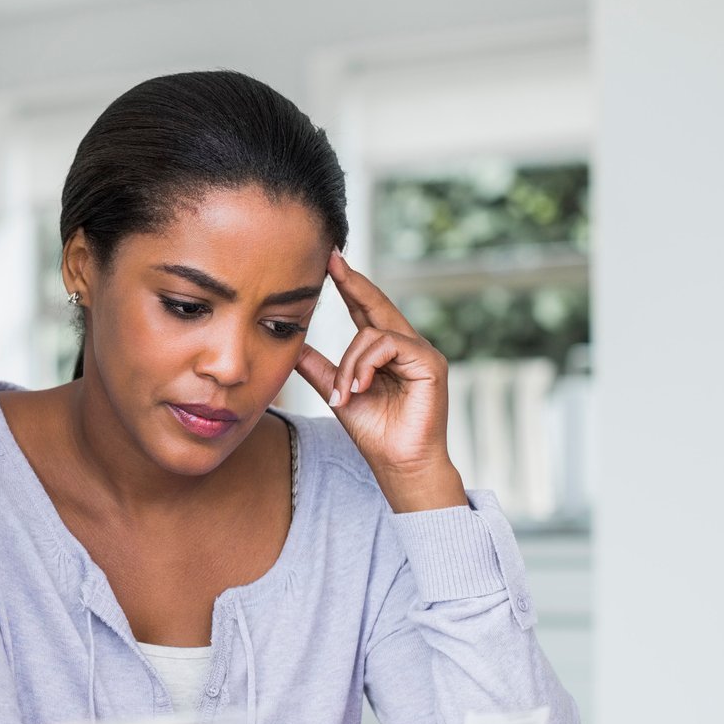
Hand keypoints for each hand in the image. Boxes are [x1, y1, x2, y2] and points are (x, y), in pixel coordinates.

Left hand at [293, 251, 466, 511]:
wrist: (398, 464)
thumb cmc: (374, 433)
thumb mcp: (338, 393)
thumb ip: (319, 368)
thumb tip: (293, 346)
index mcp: (387, 352)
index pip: (365, 311)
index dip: (349, 286)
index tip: (330, 262)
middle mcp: (407, 346)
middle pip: (376, 305)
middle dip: (353, 283)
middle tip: (331, 259)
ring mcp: (422, 352)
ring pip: (373, 333)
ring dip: (350, 363)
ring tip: (345, 393)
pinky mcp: (430, 363)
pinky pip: (388, 346)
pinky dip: (365, 366)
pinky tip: (358, 388)